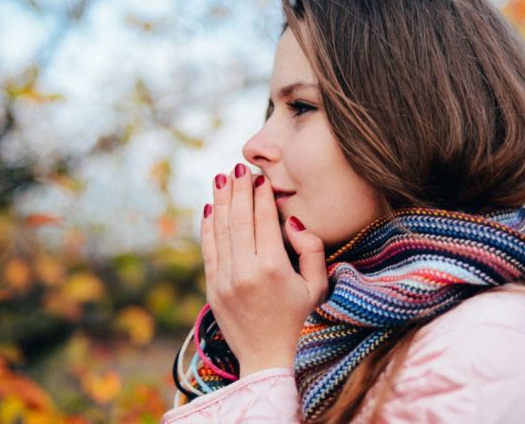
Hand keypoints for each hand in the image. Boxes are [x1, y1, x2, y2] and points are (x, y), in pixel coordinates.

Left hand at [201, 163, 328, 377]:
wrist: (265, 357)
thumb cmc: (296, 318)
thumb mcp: (316, 286)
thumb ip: (312, 250)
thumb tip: (293, 221)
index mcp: (273, 269)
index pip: (264, 220)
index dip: (260, 195)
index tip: (259, 177)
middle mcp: (246, 271)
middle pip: (239, 219)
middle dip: (238, 190)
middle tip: (238, 168)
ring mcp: (225, 280)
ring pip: (220, 230)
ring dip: (220, 201)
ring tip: (221, 179)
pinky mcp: (212, 287)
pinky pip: (208, 249)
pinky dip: (207, 226)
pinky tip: (209, 207)